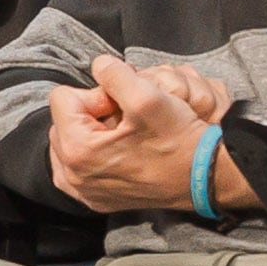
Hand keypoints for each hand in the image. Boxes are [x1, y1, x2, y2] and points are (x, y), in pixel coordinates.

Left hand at [45, 54, 240, 214]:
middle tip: (126, 117)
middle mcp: (74, 176)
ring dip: (93, 131)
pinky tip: (121, 150)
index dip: (96, 93)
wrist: (204, 179)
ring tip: (125, 133)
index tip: (122, 104)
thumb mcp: (148, 95)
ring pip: (71, 142)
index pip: (62, 98)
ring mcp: (85, 191)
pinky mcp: (97, 199)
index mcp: (78, 150)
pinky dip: (96, 152)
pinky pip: (80, 165)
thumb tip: (98, 66)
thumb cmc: (178, 142)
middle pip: (64, 121)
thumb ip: (113, 73)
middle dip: (92, 112)